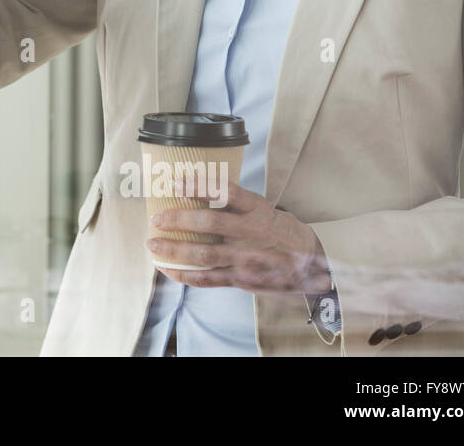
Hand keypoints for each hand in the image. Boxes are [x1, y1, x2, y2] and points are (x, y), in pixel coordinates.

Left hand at [146, 180, 331, 295]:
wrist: (311, 261)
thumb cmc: (276, 229)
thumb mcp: (263, 208)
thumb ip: (233, 203)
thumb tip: (189, 190)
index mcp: (258, 209)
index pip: (226, 192)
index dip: (199, 186)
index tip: (174, 184)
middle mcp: (253, 233)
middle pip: (210, 224)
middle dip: (178, 221)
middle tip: (156, 219)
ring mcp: (247, 258)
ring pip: (205, 255)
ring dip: (174, 251)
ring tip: (153, 245)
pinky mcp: (243, 279)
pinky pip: (209, 279)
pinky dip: (185, 275)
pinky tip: (167, 269)